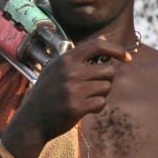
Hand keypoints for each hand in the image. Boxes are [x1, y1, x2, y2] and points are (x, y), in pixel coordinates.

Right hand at [0, 34, 130, 156]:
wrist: (31, 120)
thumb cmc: (47, 93)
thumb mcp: (56, 68)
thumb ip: (80, 54)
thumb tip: (104, 37)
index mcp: (66, 59)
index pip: (98, 46)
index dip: (116, 49)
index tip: (127, 57)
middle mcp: (70, 72)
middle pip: (108, 70)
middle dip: (107, 79)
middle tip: (95, 87)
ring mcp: (73, 89)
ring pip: (106, 88)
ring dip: (101, 94)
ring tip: (85, 98)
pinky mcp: (76, 107)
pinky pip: (101, 103)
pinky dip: (97, 106)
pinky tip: (84, 108)